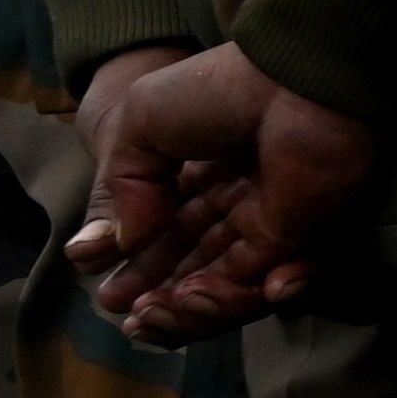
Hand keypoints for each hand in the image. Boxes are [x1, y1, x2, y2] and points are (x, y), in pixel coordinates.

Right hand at [68, 46, 373, 341]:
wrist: (289, 80)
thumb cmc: (213, 92)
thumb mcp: (138, 125)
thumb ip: (121, 190)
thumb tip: (116, 246)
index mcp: (192, 170)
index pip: (160, 233)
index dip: (133, 267)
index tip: (105, 291)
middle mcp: (227, 199)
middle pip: (188, 268)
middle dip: (155, 300)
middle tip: (128, 317)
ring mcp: (261, 219)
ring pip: (219, 285)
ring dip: (185, 310)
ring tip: (153, 314)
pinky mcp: (291, 236)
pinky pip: (256, 283)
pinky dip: (225, 300)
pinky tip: (194, 296)